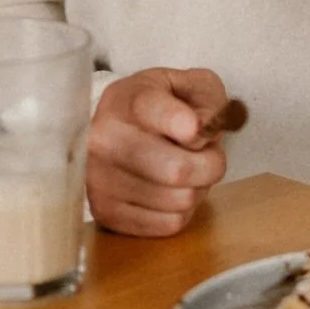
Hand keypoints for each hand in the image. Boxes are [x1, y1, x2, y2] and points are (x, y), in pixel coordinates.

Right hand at [86, 66, 229, 235]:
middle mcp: (104, 138)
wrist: (118, 129)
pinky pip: (169, 224)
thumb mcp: (191, 85)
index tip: (196, 129)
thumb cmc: (161, 106)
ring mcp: (99, 178)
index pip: (152, 110)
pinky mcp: (105, 213)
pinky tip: (170, 190)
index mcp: (126, 99)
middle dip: (210, 164)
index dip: (183, 123)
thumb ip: (207, 98)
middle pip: (177, 169)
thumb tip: (204, 130)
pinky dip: (182, 210)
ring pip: (180, 199)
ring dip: (197, 188)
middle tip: (209, 155)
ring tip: (187, 170)